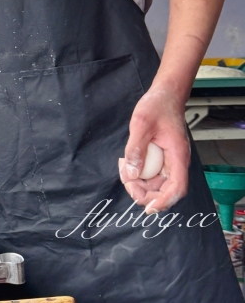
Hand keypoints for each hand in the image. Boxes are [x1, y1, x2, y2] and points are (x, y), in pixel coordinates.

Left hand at [118, 84, 190, 213]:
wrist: (165, 94)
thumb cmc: (157, 105)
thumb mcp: (141, 124)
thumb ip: (136, 148)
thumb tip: (133, 173)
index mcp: (178, 155)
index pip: (177, 187)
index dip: (164, 201)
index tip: (149, 208)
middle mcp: (176, 162)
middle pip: (164, 190)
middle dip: (145, 192)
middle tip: (127, 182)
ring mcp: (169, 161)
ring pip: (156, 184)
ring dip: (139, 183)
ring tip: (124, 168)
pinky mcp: (161, 158)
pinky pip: (151, 174)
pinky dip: (138, 174)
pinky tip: (126, 164)